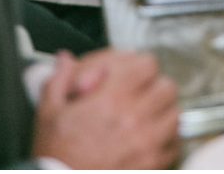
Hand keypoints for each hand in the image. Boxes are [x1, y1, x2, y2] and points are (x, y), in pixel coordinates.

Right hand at [33, 51, 179, 168]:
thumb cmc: (55, 155)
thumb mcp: (48, 114)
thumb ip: (60, 81)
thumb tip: (66, 60)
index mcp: (110, 101)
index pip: (147, 64)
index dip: (137, 66)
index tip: (128, 75)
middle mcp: (134, 119)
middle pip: (166, 87)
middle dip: (153, 88)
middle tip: (138, 96)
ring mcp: (147, 143)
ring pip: (175, 114)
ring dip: (162, 113)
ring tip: (144, 118)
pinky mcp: (152, 164)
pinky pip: (175, 144)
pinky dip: (166, 140)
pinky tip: (148, 140)